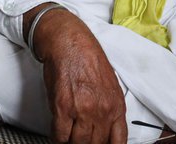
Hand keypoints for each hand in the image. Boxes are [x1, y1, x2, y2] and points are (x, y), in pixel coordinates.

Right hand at [26, 5, 126, 143]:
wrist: (69, 42)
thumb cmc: (87, 58)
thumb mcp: (109, 84)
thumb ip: (109, 108)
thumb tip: (105, 128)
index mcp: (116, 105)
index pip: (118, 142)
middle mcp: (102, 111)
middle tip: (79, 138)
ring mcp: (82, 110)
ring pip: (77, 143)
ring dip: (71, 143)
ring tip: (68, 137)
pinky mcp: (63, 108)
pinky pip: (60, 136)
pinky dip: (57, 138)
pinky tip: (58, 133)